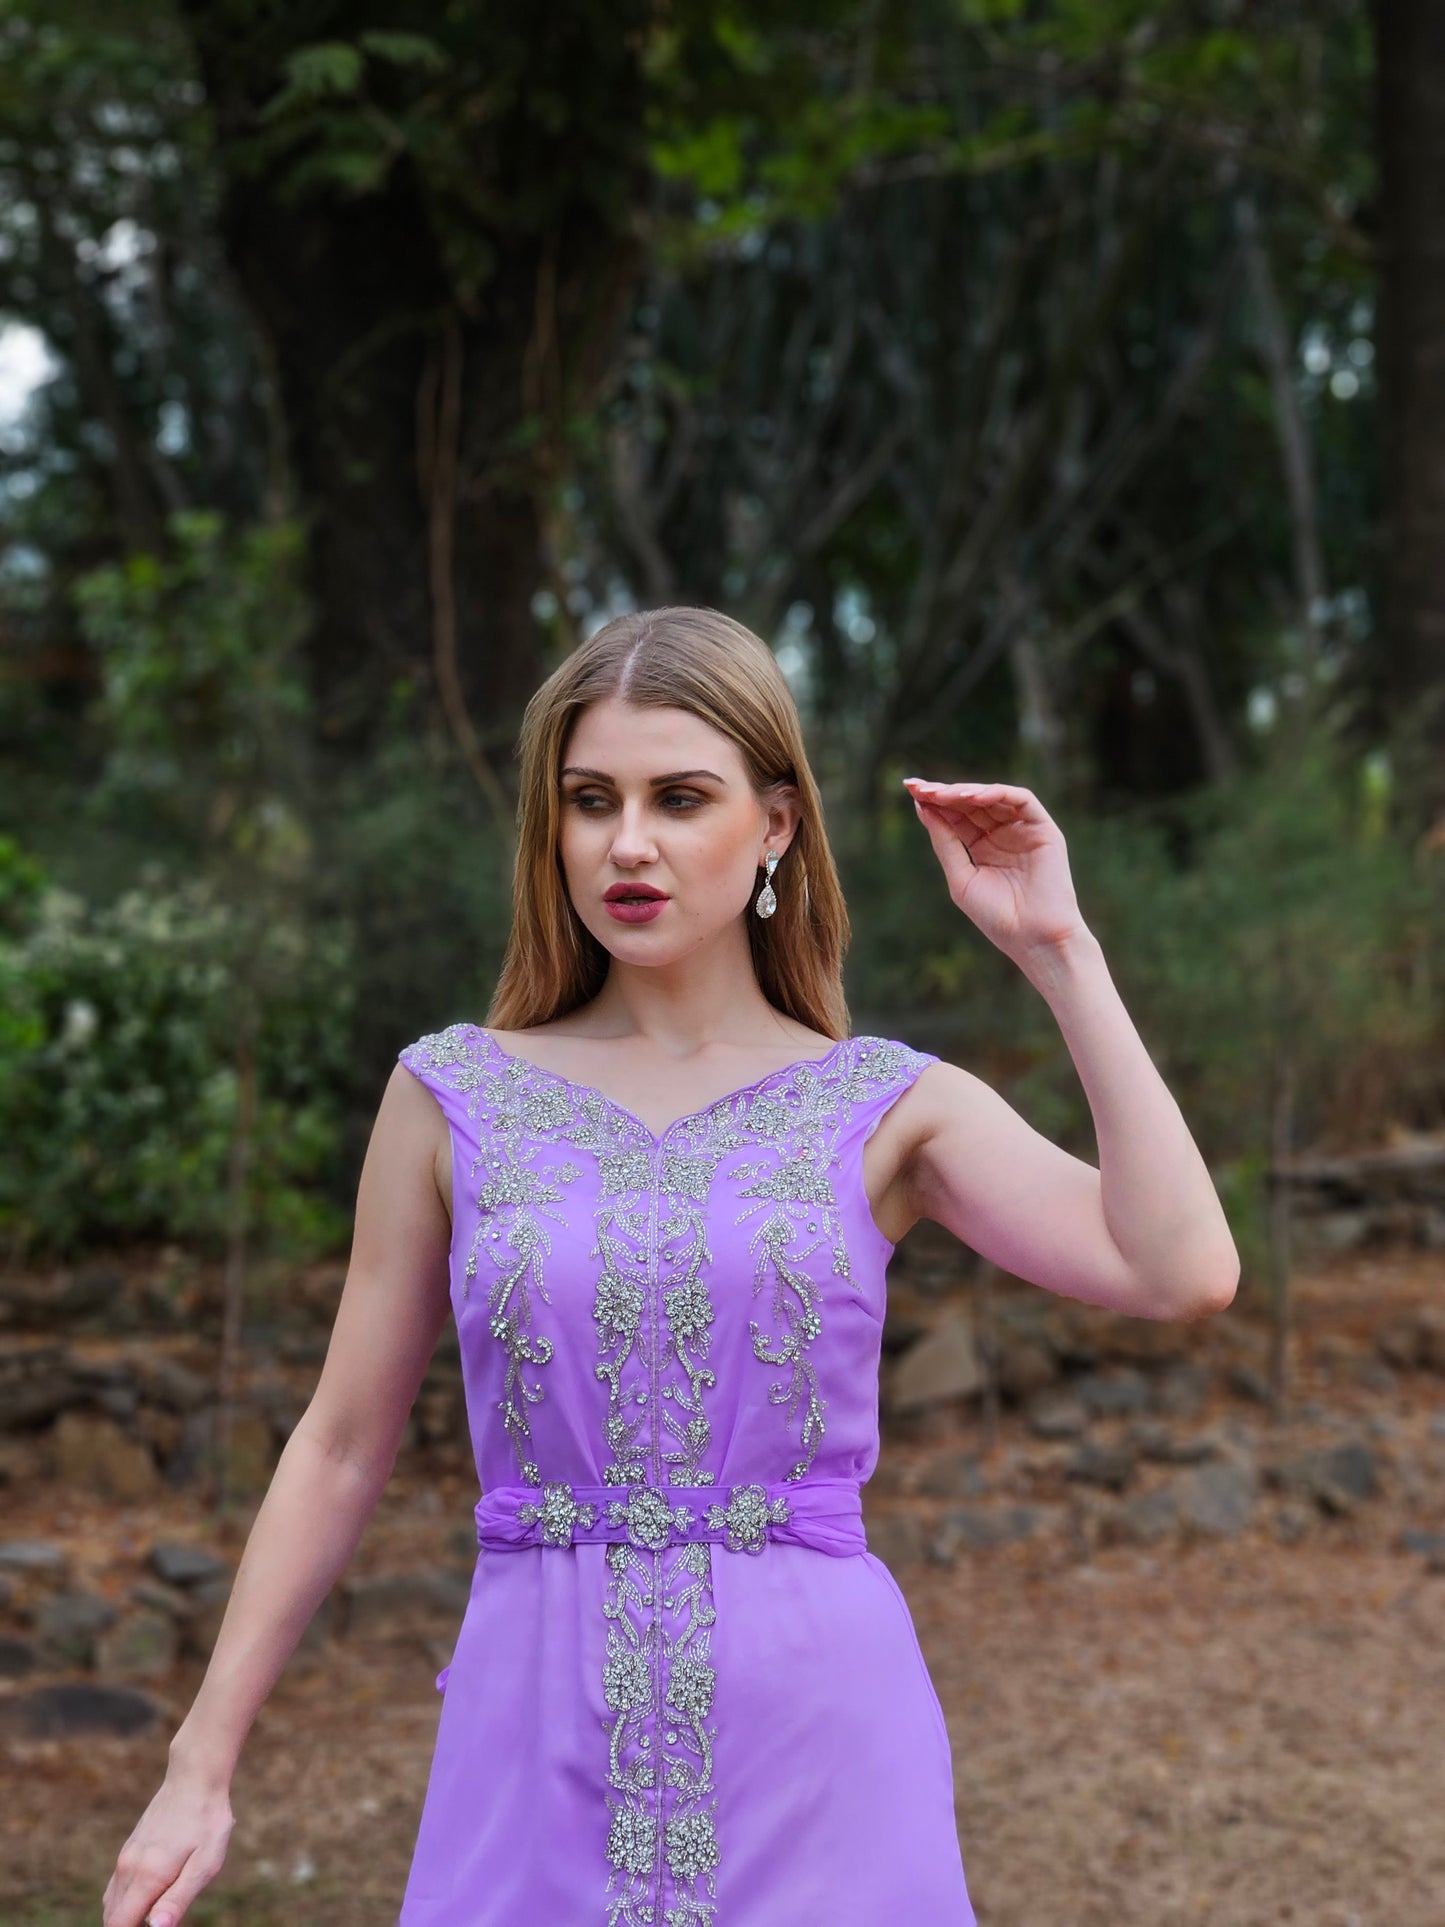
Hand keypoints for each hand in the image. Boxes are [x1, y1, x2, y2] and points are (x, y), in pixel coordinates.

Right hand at [102, 1764, 233, 1926]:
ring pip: (111, 1903)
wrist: (195, 1778)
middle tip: (158, 1919)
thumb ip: (178, 1899)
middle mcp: (128, 1867)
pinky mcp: (129, 1848)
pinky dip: (124, 1901)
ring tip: (155, 1910)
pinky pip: (117, 1886)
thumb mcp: (205, 1863)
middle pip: (111, 1918)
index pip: (119, 1925)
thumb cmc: (207, 1821)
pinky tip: (149, 1896)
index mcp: (146, 1876)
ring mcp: (126, 1856)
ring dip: (125, 1916)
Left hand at [903, 776, 1088, 961]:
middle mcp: (1003, 834)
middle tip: (919, 787)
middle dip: (944, 792)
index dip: (934, 802)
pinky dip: (996, 793)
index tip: (910, 790)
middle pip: (971, 803)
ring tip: (941, 794)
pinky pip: (1021, 800)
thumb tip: (922, 807)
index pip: (956, 816)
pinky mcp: (1044, 829)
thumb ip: (945, 842)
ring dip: (966, 791)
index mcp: (983, 847)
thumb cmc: (997, 917)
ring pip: (993, 796)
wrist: (1033, 939)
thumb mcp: (961, 878)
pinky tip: (971, 797)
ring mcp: (1024, 830)